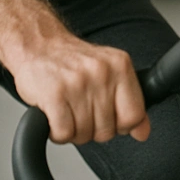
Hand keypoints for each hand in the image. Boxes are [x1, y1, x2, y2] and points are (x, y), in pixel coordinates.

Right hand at [11, 36, 149, 144]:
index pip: (134, 115)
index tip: (109, 118)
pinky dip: (56, 132)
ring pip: (84, 134)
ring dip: (72, 130)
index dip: (121, 125)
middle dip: (92, 129)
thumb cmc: (71, 62)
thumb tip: (143, 132)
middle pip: (108, 130)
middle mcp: (102, 72)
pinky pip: (63, 134)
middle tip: (80, 110)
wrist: (37, 44)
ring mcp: (78, 83)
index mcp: (120, 66)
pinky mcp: (54, 95)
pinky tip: (54, 114)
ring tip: (66, 109)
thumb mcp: (109, 73)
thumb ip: (130, 103)